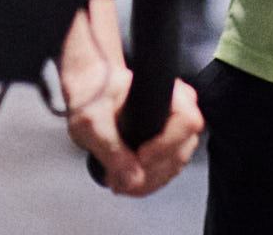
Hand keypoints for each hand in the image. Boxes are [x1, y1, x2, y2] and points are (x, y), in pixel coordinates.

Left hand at [58, 8, 203, 195]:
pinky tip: (127, 182)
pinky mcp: (165, 142)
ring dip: (148, 180)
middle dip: (151, 171)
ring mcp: (173, 126)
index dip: (165, 145)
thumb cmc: (90, 94)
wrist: (86, 92)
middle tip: (123, 178)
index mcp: (163, 90)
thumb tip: (134, 179)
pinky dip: (147, 181)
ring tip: (120, 182)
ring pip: (175, 163)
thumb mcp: (93, 121)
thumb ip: (111, 149)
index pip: (186, 121)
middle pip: (182, 148)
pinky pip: (167, 168)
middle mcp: (176, 106)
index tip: (140, 157)